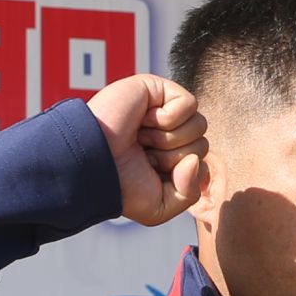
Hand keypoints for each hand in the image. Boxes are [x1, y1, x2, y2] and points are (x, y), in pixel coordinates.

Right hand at [86, 74, 207, 226]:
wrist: (92, 164)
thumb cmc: (120, 186)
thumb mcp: (160, 206)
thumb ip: (190, 193)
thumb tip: (196, 160)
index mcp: (169, 156)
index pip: (202, 163)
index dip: (184, 176)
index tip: (152, 175)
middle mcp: (168, 132)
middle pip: (202, 144)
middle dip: (174, 158)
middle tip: (143, 155)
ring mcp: (163, 108)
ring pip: (199, 125)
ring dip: (168, 140)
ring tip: (141, 139)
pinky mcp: (156, 88)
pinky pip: (188, 104)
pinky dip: (168, 119)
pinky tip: (143, 121)